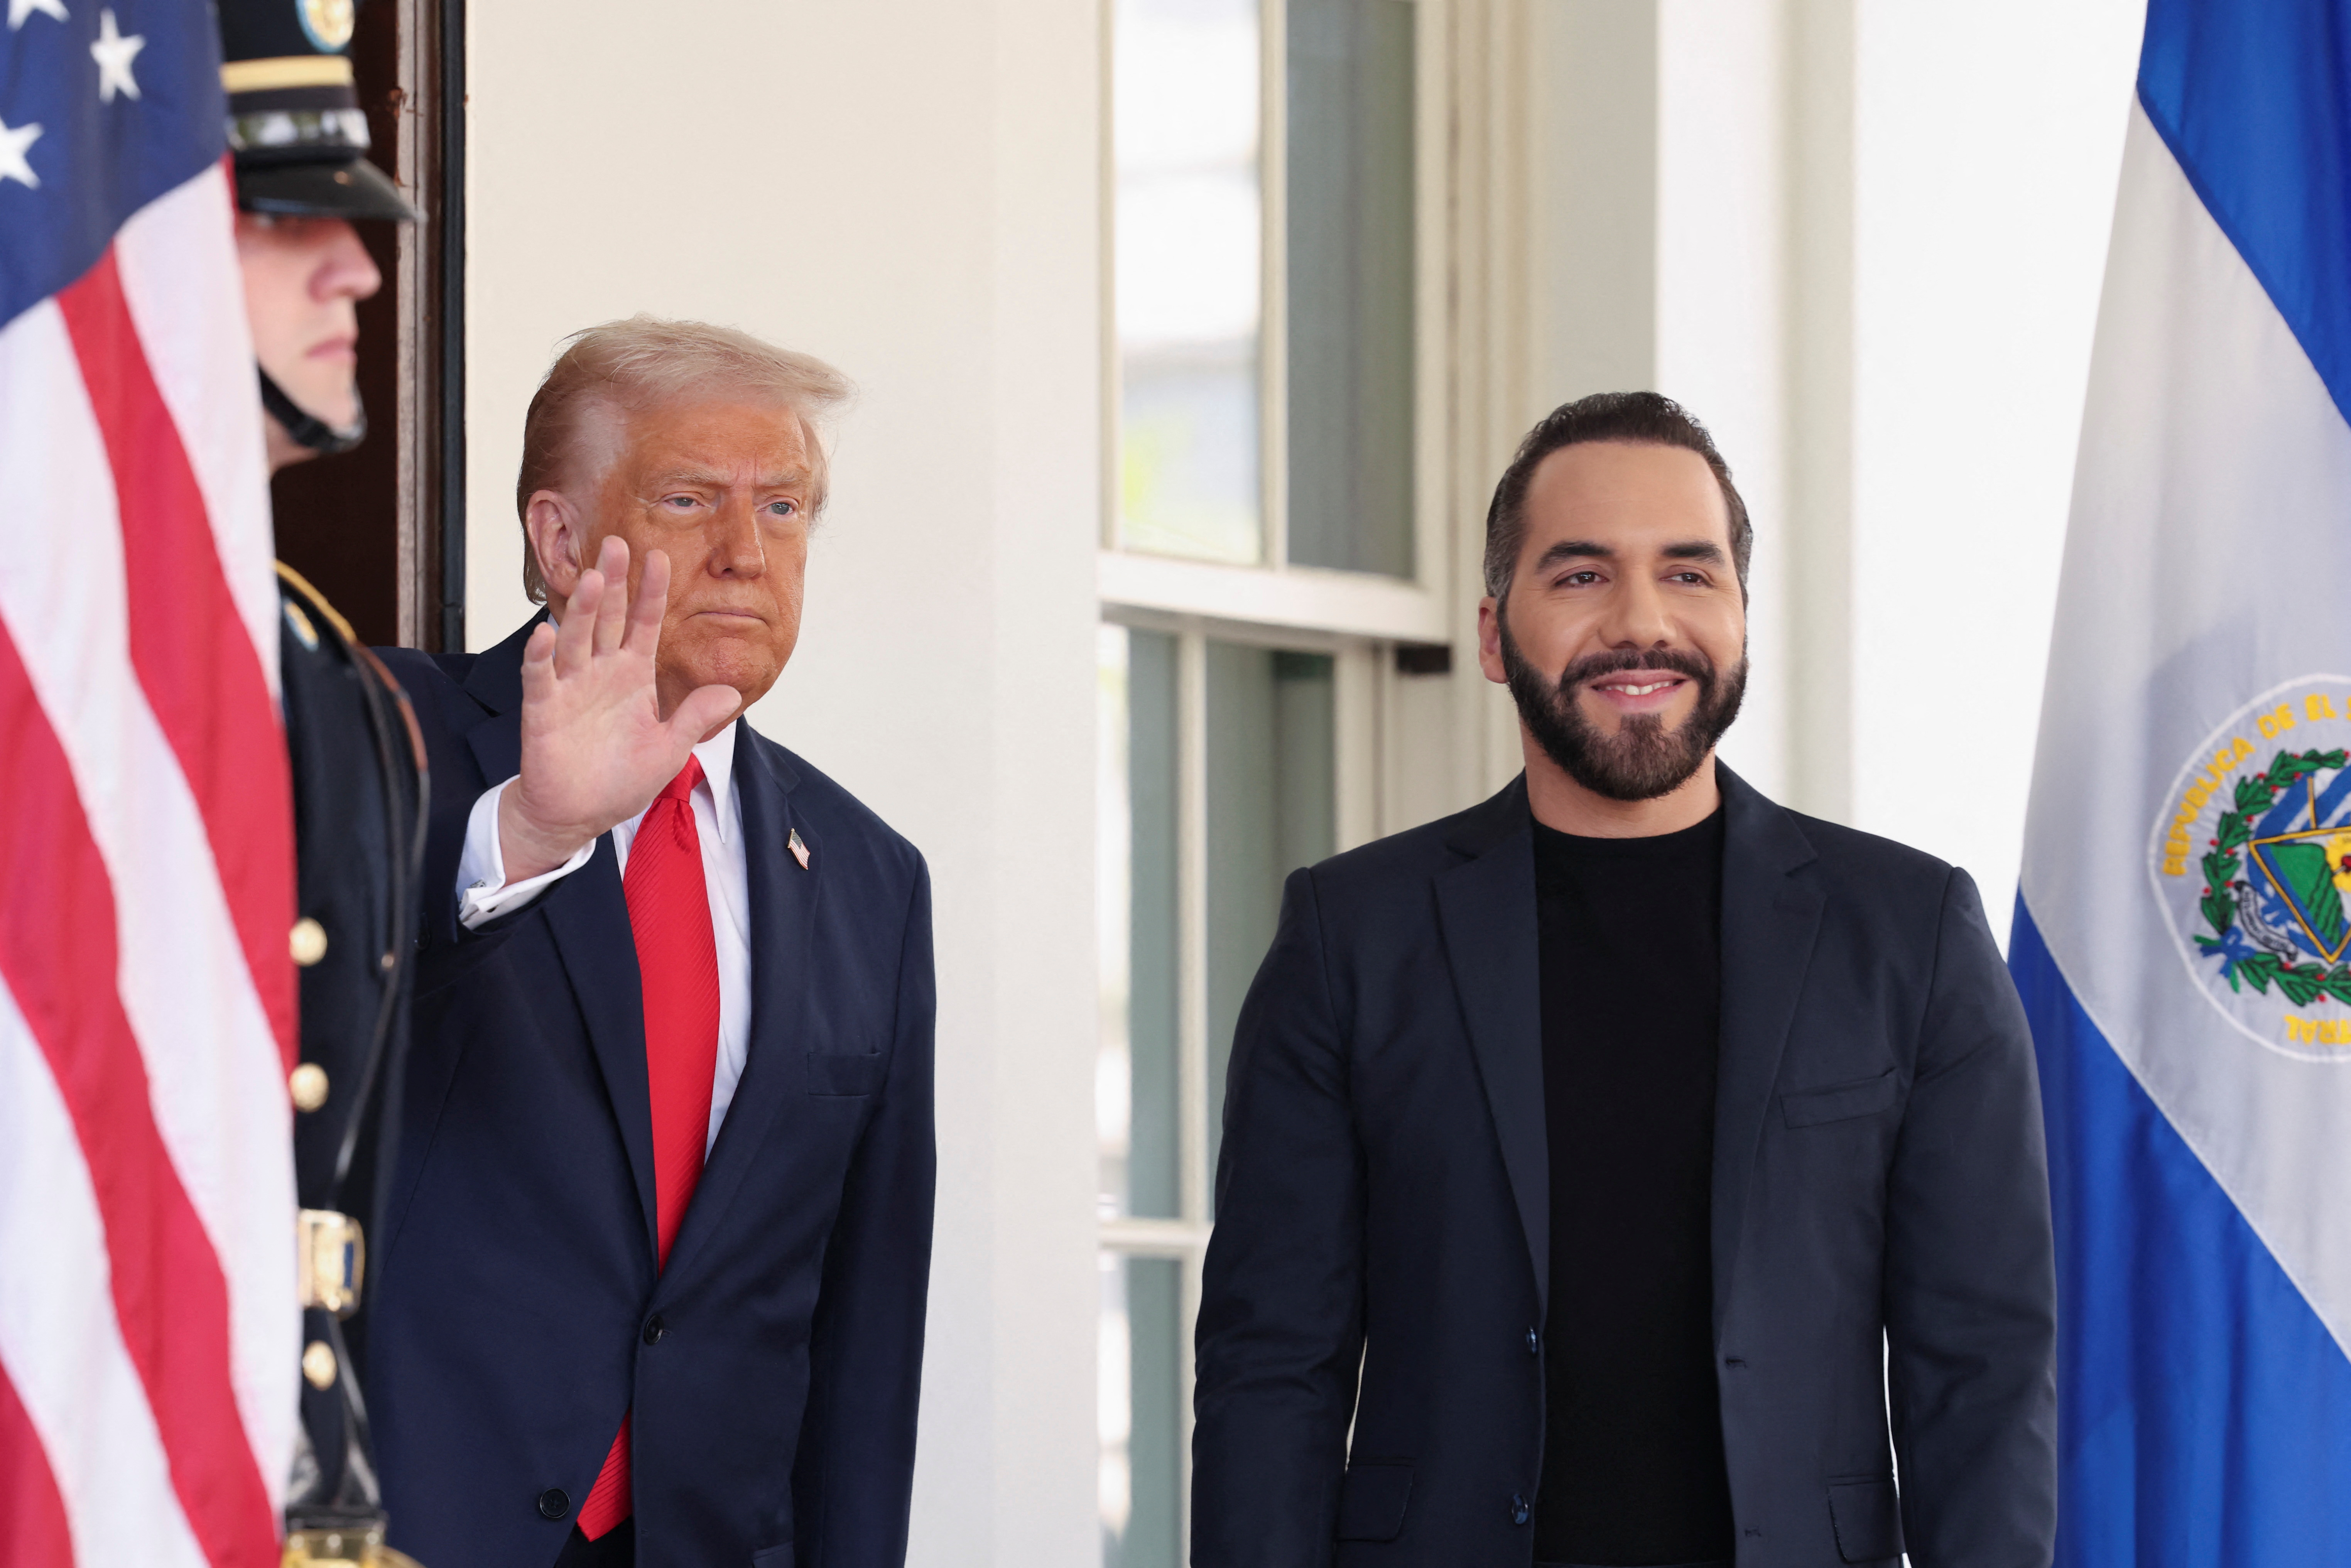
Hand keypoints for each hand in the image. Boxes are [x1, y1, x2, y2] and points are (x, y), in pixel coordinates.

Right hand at [499, 536, 741, 879]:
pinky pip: (540, 676)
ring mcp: (570, 687)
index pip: (645, 625)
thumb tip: (731, 692)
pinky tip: (544, 632)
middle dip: (615, 582)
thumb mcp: (669, 748)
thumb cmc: (621, 779)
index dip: (651, 592)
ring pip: (576, 638)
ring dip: (583, 610)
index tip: (659, 557)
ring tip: (594, 578)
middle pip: (608, 618)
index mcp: (633, 676)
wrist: (579, 813)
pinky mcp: (543, 709)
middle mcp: (601, 672)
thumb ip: (694, 718)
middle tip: (617, 542)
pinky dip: (540, 656)